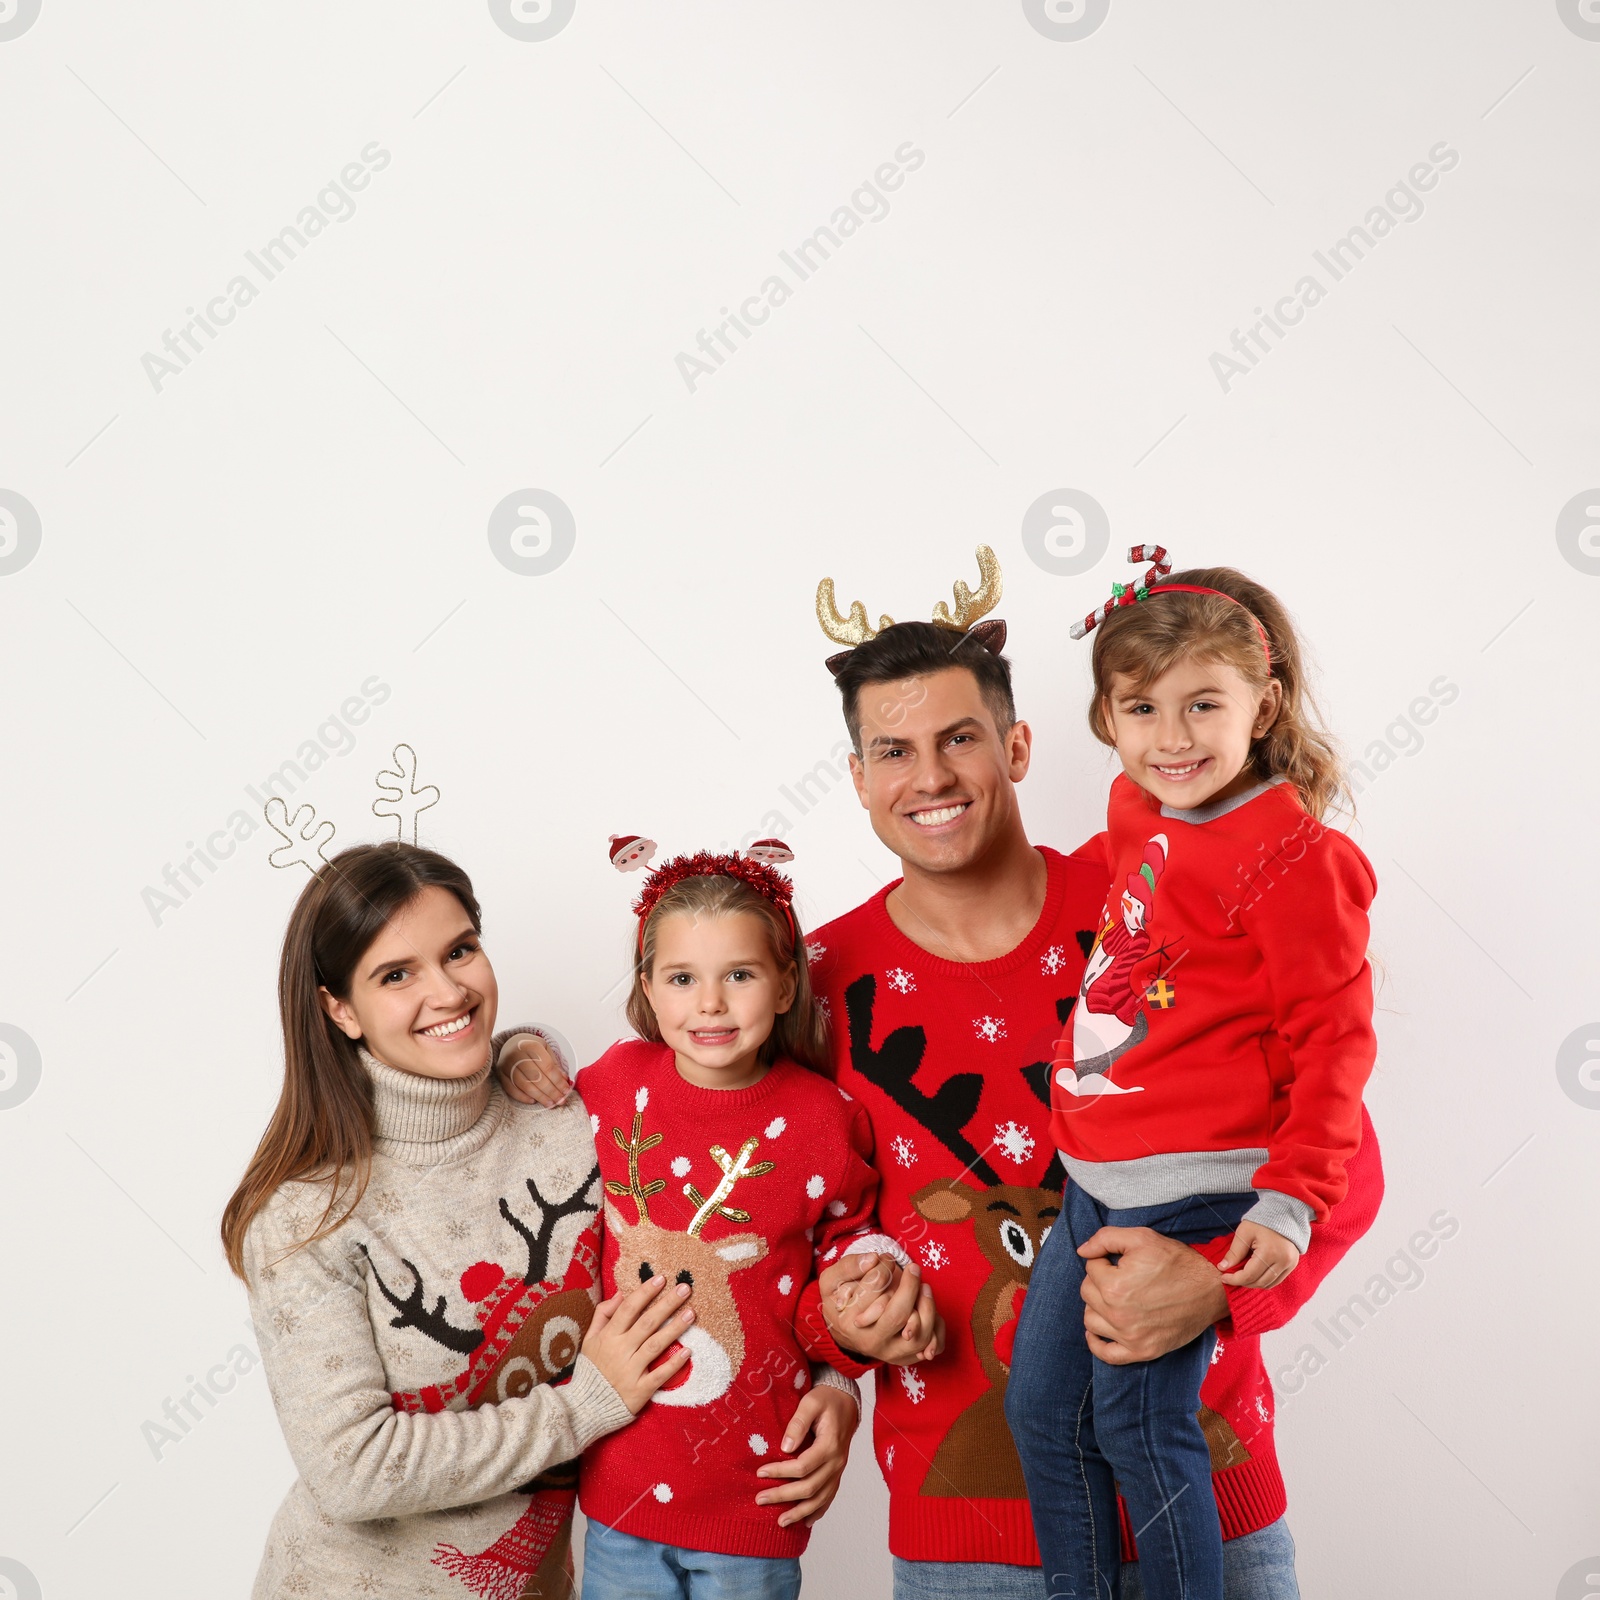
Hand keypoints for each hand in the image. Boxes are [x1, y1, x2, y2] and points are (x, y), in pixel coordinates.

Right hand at [497, 1033, 572, 1107]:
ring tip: (551, 1104)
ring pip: (525, 1086)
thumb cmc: (532, 1048)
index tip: (566, 1090)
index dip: (558, 1081)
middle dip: (551, 1092)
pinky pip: (511, 1089)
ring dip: (540, 1097)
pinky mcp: (500, 1074)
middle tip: (561, 1101)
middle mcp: (517, 1055)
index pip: (548, 1068)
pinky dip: (522, 1097)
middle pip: (537, 1078)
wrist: (512, 1043)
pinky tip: (533, 1101)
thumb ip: (555, 1064)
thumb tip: (564, 1081)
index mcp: (532, 1046)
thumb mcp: (546, 1049)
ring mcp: (507, 1065)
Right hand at [581, 1275, 694, 1413]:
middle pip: (647, 1323)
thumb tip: (621, 1293)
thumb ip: (603, 1315)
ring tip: (691, 1313)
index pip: (628, 1309)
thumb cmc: (591, 1370)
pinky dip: (673, 1364)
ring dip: (675, 1328)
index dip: (645, 1292)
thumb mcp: (589, 1340)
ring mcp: (630, 1371)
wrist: (585, 1408)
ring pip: (655, 1345)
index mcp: (608, 1337)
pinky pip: (659, 1375)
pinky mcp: (639, 1390)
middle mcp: (620, 1351)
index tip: (661, 1278)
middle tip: (684, 1288)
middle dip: (667, 1304)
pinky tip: (688, 1351)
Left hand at [755, 1383, 859, 1526]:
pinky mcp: (837, 1474)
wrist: (846, 1402)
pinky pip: (829, 1498)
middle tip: (760, 1499)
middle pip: (809, 1487)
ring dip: (799, 1512)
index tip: (760, 1472)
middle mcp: (836, 1462)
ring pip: (820, 1499)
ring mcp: (839, 1470)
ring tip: (780, 1522)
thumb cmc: (826, 1400)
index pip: (802, 1466)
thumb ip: (798, 1423)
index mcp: (830, 1445)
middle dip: (783, 1496)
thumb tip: (785, 1448)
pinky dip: (817, 1512)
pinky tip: (805, 1522)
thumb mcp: (810, 1403)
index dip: (780, 1471)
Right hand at [818, 1254, 943, 1365]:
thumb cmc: (839, 1302)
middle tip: (913, 1268)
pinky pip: (932, 1347)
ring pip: (919, 1336)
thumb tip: (873, 1259)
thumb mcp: (831, 1280)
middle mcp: (870, 1342)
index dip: (884, 1267)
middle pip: (898, 1316)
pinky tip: (929, 1309)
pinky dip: (937, 1329)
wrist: (843, 1332)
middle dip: (910, 1287)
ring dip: (927, 1307)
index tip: (887, 1257)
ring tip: (924, 1287)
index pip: (874, 1290)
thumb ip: (849, 1266)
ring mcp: (890, 1354)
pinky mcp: (906, 1358)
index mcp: (850, 1322)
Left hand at [1077, 1226, 1228, 1365]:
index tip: (1119, 1261)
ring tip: (1114, 1297)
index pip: (1090, 1268)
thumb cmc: (1177, 1262)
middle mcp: (1118, 1315)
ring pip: (1091, 1320)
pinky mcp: (1141, 1351)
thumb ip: (1105, 1238)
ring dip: (1097, 1306)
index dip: (1104, 1259)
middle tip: (1120, 1276)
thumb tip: (1082, 1251)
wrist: (1211, 1289)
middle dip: (1099, 1280)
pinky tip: (1097, 1331)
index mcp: (1115, 1286)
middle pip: (1087, 1293)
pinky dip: (1096, 1344)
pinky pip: (1106, 1354)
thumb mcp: (1141, 1237)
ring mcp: (1130, 1336)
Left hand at [1218, 1220, 1299, 1287]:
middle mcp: (1283, 1261)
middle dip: (1243, 1282)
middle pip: (1259, 1282)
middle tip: (1231, 1277)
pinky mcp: (1293, 1265)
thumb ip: (1234, 1252)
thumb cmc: (1261, 1221)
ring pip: (1269, 1284)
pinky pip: (1277, 1280)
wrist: (1283, 1213)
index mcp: (1269, 1252)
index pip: (1249, 1275)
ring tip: (1242, 1276)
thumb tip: (1223, 1267)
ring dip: (1254, 1283)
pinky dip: (1265, 1281)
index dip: (1235, 1279)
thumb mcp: (1244, 1232)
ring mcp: (1290, 1264)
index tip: (1224, 1277)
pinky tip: (1254, 1275)